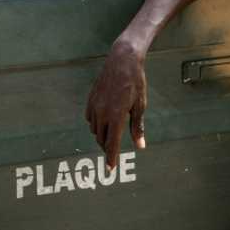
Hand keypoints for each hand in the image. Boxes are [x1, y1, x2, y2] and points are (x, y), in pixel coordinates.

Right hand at [85, 39, 147, 168]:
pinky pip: (90, 118)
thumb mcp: (140, 105)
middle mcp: (103, 113)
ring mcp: (94, 105)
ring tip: (111, 133)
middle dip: (107, 147)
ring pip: (95, 130)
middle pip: (101, 139)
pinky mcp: (90, 99)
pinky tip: (104, 120)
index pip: (112, 143)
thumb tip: (140, 146)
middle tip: (114, 150)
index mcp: (117, 116)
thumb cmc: (135, 82)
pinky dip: (96, 124)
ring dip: (101, 135)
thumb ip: (137, 127)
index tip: (110, 169)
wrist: (122, 60)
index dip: (111, 158)